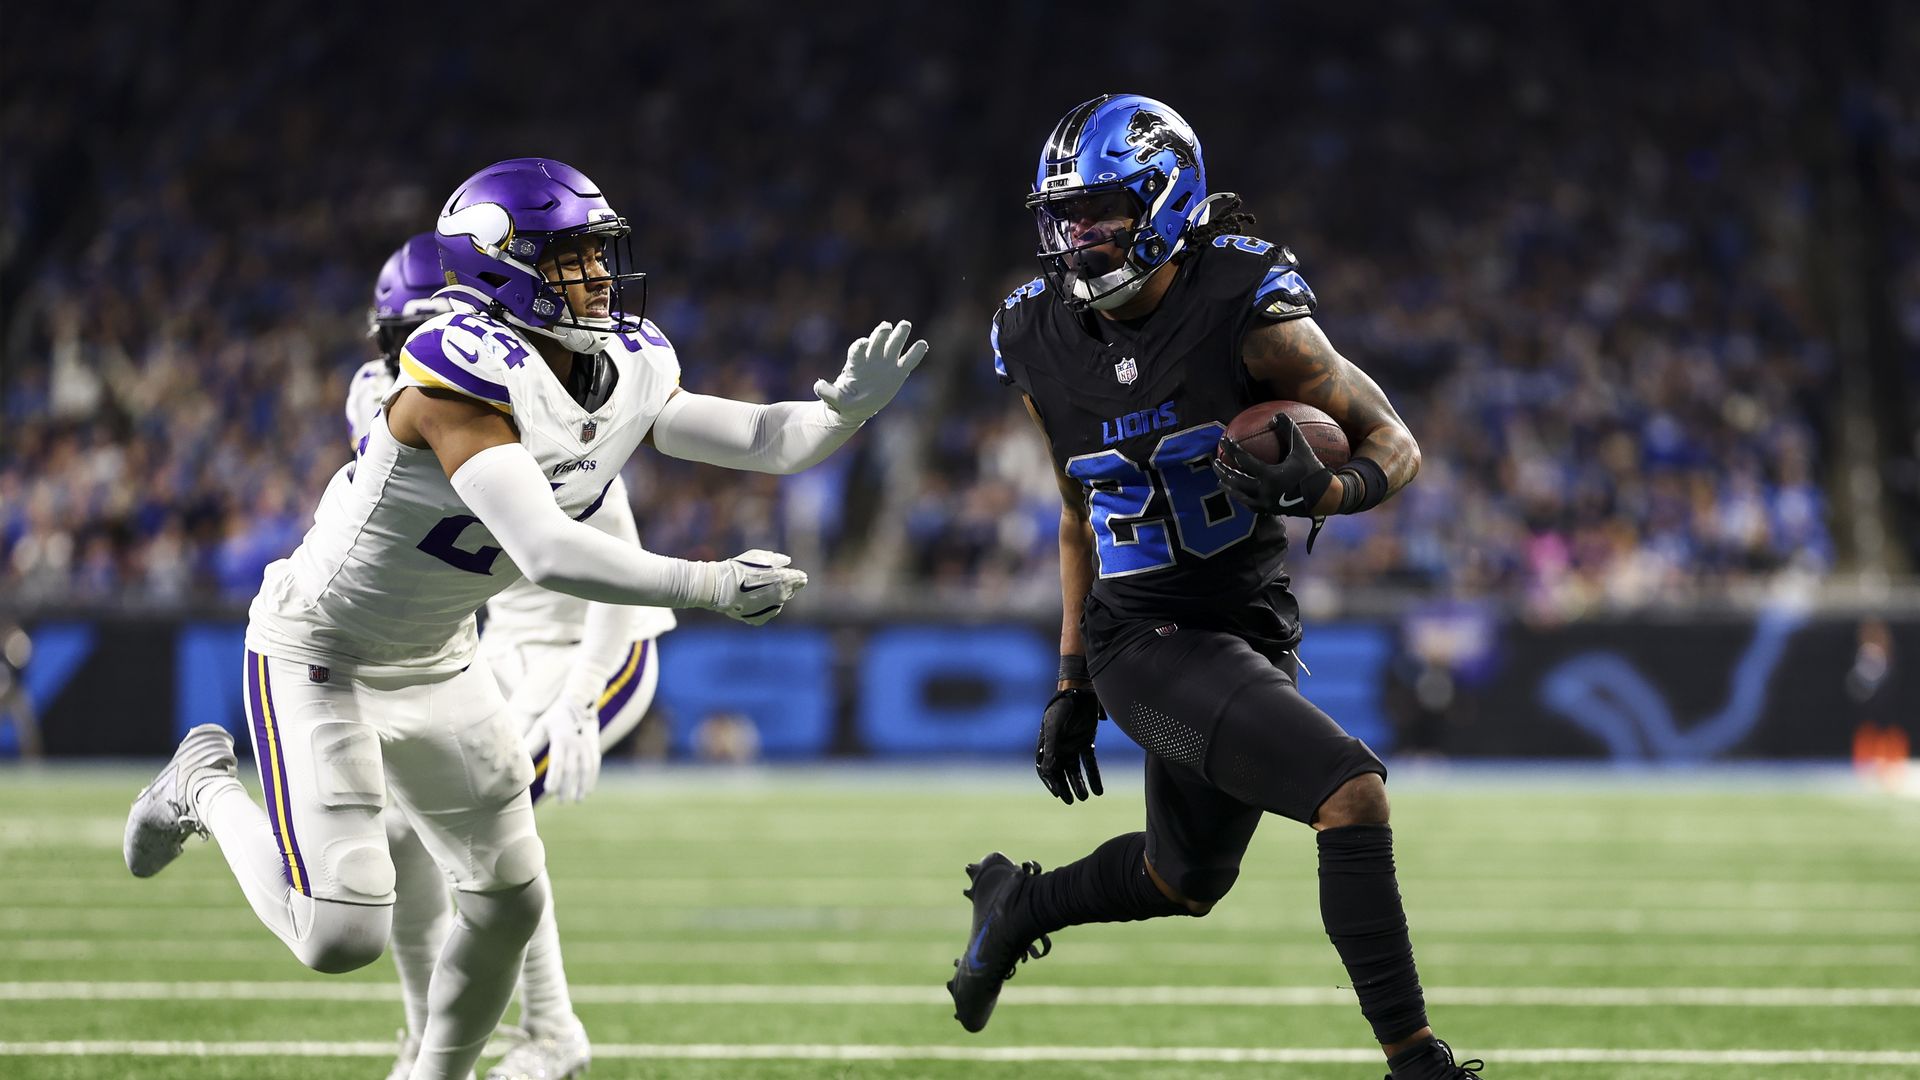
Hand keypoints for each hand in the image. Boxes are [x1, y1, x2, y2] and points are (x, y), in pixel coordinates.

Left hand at [524, 697, 600, 803]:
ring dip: (582, 786)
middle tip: (561, 802)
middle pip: (572, 769)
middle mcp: (576, 743)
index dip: (554, 777)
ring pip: (586, 769)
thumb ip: (532, 742)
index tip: (549, 792)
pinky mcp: (595, 746)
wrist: (581, 701)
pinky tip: (588, 790)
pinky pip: (595, 765)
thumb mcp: (542, 726)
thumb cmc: (556, 716)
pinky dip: (592, 779)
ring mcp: (588, 745)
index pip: (558, 762)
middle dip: (567, 787)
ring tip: (577, 800)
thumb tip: (518, 757)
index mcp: (561, 738)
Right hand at [708, 549, 807, 624]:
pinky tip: (751, 600)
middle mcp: (781, 597)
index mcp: (785, 580)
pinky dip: (761, 607)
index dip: (796, 576)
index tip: (792, 574)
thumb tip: (787, 561)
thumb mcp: (758, 556)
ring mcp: (771, 609)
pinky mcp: (759, 619)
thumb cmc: (740, 568)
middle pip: (789, 591)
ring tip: (757, 589)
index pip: (800, 579)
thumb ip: (776, 559)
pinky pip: (765, 612)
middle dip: (783, 586)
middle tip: (770, 579)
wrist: (721, 587)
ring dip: (772, 597)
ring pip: (778, 603)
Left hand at [813, 320, 930, 422]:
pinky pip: (908, 361)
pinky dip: (915, 353)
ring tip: (905, 325)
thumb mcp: (833, 399)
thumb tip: (818, 385)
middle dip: (881, 333)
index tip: (864, 343)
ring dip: (899, 334)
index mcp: (856, 364)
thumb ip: (826, 392)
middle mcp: (871, 359)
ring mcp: (885, 364)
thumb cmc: (844, 401)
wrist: (857, 407)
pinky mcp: (897, 373)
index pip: (858, 349)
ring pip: (893, 346)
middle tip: (886, 325)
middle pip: (877, 341)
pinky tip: (923, 344)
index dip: (861, 345)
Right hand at [1036, 688, 1104, 804]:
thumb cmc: (1063, 705)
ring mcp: (1073, 745)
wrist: (1082, 690)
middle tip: (1071, 801)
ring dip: (1079, 784)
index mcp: (1046, 743)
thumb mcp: (1055, 725)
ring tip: (1085, 798)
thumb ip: (1051, 745)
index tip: (1058, 794)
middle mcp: (1059, 747)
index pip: (1044, 768)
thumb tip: (1046, 769)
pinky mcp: (1087, 742)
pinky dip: (1094, 776)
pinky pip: (1089, 763)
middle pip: (1060, 773)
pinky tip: (1099, 790)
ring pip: (1075, 771)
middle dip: (1065, 787)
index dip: (1050, 782)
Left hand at [1212, 413, 1334, 516]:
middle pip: (1236, 480)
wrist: (1324, 498)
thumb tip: (1276, 414)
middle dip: (1223, 470)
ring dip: (1228, 485)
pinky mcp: (1268, 511)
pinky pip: (1248, 504)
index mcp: (1272, 476)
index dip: (1232, 449)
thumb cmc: (1313, 470)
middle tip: (1215, 461)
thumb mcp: (1302, 448)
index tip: (1223, 440)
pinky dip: (1239, 497)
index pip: (1244, 460)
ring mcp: (1266, 504)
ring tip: (1220, 478)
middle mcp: (1266, 492)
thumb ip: (1289, 429)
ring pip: (1240, 495)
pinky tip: (1235, 492)